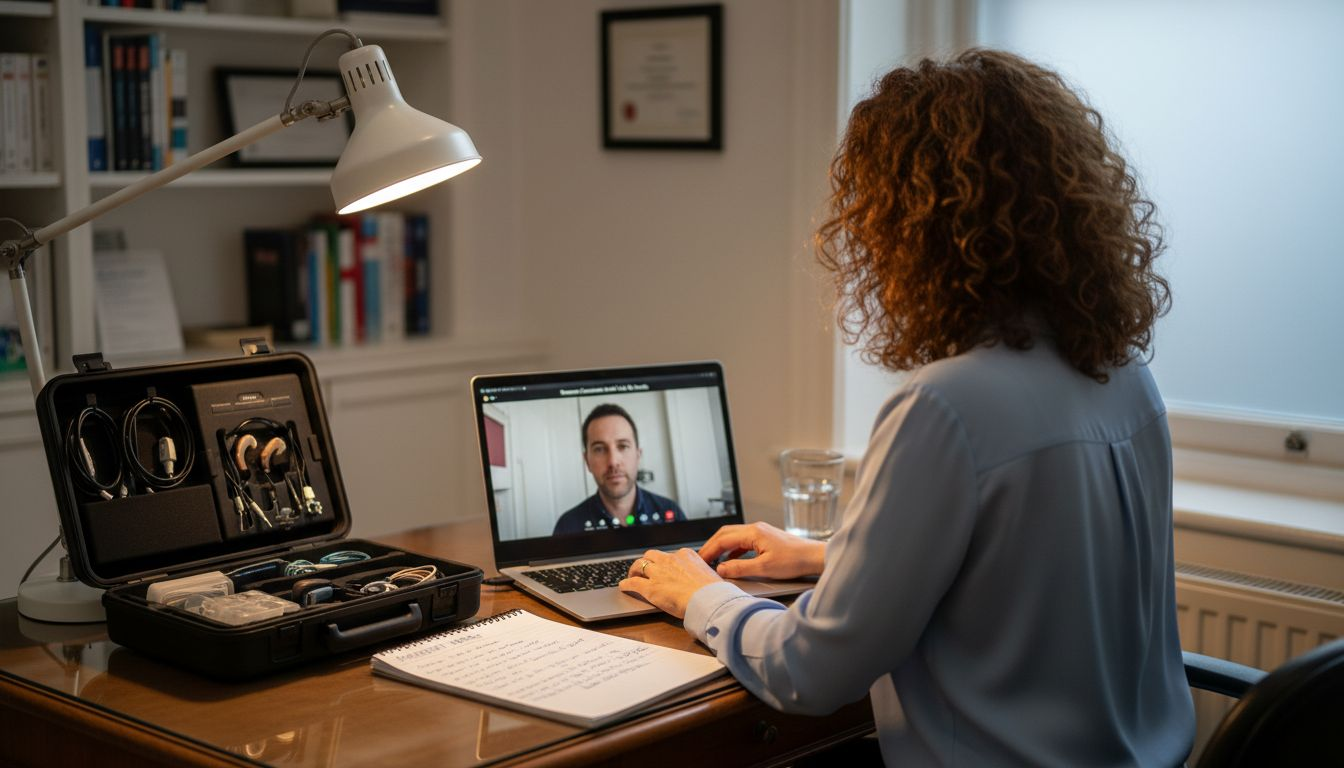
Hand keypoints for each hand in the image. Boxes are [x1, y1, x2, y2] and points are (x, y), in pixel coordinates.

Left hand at [619, 548, 722, 618]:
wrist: (709, 600)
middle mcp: (670, 560)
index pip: (671, 555)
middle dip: (647, 561)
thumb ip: (701, 574)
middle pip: (652, 555)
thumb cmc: (714, 592)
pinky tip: (623, 586)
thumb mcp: (711, 575)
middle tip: (644, 568)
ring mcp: (658, 573)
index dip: (665, 562)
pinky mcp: (650, 587)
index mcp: (686, 555)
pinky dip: (626, 583)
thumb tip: (705, 580)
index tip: (664, 567)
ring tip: (632, 574)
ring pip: (640, 564)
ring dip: (634, 569)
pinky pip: (633, 582)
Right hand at [698, 522, 825, 580]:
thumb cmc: (794, 561)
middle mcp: (755, 528)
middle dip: (712, 546)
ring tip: (713, 560)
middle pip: (725, 533)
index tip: (700, 560)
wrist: (814, 557)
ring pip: (734, 536)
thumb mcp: (764, 568)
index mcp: (753, 532)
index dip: (709, 550)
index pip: (723, 539)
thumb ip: (740, 568)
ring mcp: (761, 532)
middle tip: (702, 559)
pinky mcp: (766, 538)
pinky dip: (733, 550)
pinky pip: (743, 541)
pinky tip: (731, 560)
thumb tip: (721, 568)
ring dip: (722, 547)